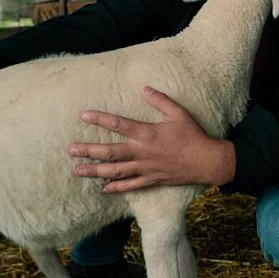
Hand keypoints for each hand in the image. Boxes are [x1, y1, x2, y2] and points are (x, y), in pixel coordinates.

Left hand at [69, 86, 235, 192]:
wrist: (207, 161)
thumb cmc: (193, 135)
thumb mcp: (179, 113)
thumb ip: (160, 100)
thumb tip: (144, 88)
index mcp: (147, 133)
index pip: (118, 124)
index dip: (100, 119)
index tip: (84, 116)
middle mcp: (142, 152)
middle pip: (110, 152)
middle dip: (89, 151)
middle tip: (70, 150)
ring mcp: (146, 168)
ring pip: (116, 171)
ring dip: (95, 171)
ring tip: (78, 171)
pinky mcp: (152, 180)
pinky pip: (130, 186)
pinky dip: (116, 187)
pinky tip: (103, 189)